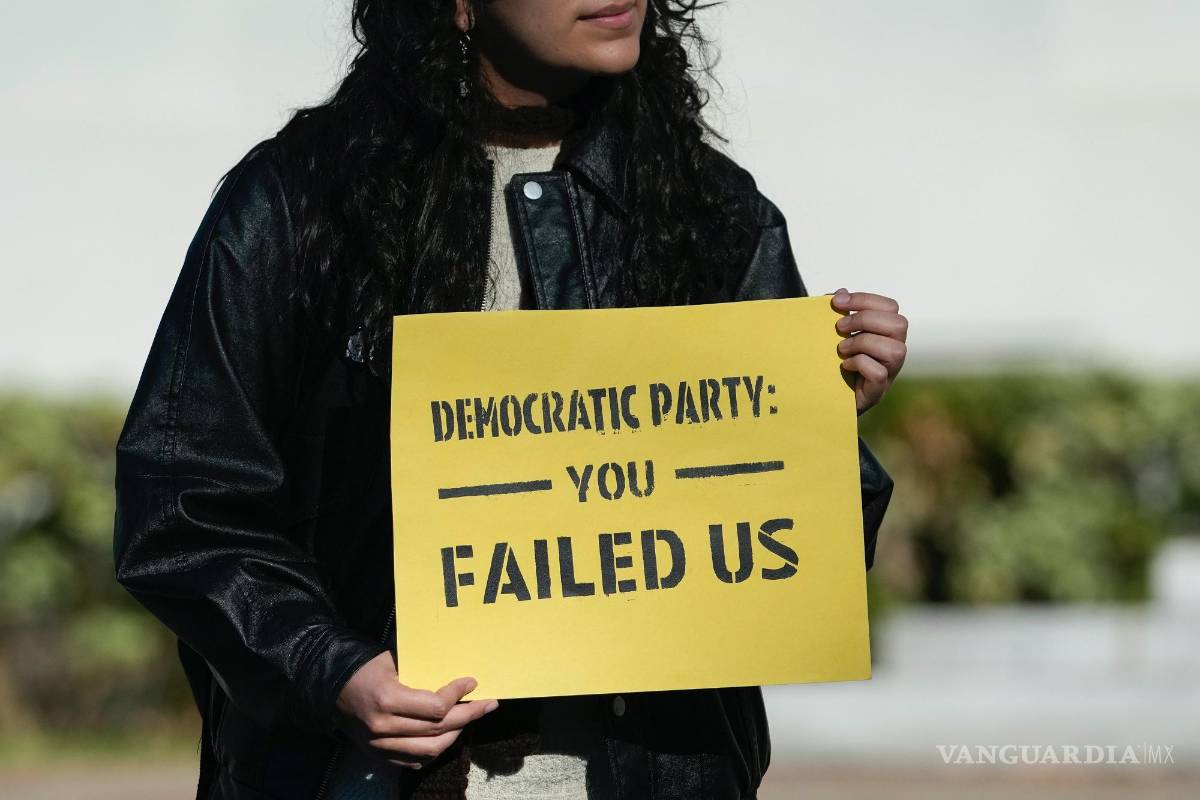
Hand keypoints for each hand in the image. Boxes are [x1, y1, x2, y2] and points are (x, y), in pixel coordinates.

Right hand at [335, 651, 497, 769]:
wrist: (331, 689)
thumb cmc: (365, 668)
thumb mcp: (392, 661)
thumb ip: (422, 672)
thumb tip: (457, 676)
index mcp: (387, 699)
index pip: (435, 707)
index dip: (458, 695)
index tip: (472, 683)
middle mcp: (384, 726)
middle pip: (438, 729)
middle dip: (469, 715)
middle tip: (489, 704)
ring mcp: (380, 746)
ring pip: (430, 750)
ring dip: (455, 734)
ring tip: (469, 718)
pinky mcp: (378, 756)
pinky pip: (415, 760)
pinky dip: (435, 750)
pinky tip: (447, 735)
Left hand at [830, 288, 906, 414]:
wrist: (826, 399)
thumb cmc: (834, 361)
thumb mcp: (833, 334)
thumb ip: (838, 313)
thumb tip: (840, 292)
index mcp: (887, 332)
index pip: (890, 306)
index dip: (864, 299)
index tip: (837, 301)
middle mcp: (895, 350)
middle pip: (899, 324)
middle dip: (865, 320)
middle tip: (839, 327)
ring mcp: (890, 372)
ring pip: (894, 350)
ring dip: (863, 343)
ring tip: (842, 348)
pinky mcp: (879, 390)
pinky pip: (879, 373)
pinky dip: (860, 364)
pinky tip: (845, 365)